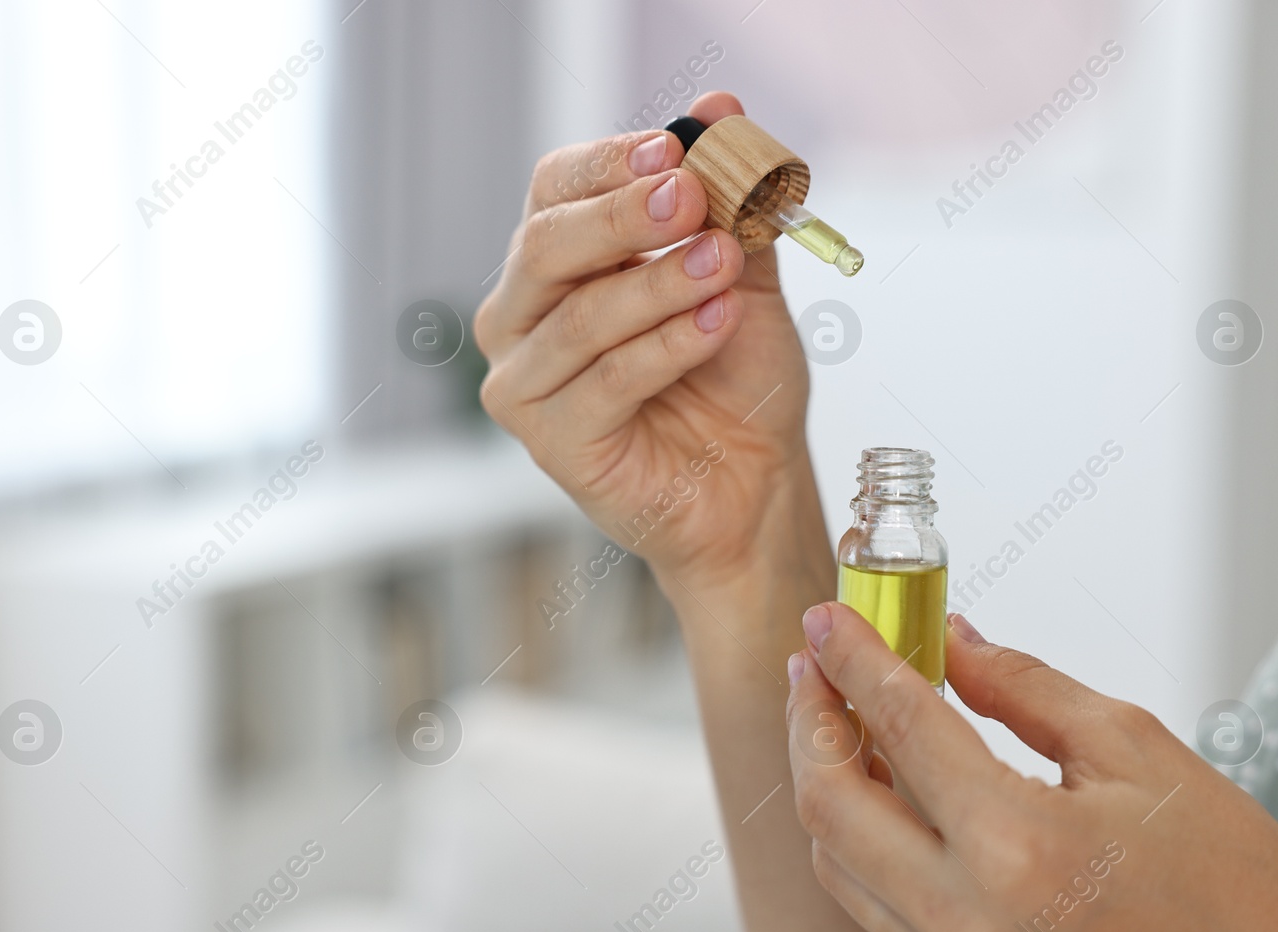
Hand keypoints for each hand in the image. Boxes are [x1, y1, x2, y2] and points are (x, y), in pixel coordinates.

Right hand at [474, 93, 817, 590]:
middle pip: (547, 246)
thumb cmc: (735, 380)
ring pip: (581, 317)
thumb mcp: (741, 276)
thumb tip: (721, 105)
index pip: (554, 191)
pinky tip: (717, 324)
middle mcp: (520, 319)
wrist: (757, 481)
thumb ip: (729, 198)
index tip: (675, 148)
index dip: (607, 164)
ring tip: (723, 264)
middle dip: (624, 216)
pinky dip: (668, 346)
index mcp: (554, 265)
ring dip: (659, 284)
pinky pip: (606, 382)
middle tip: (692, 196)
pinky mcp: (552, 444)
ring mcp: (525, 384)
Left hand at [785, 603, 1277, 931]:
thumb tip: (953, 639)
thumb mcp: (1138, 751)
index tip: (828, 619)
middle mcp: (969, 919)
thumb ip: (1024, 689)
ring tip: (845, 718)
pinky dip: (858, 841)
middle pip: (829, 801)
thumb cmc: (1238, 889)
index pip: (899, 724)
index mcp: (1019, 846)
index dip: (852, 659)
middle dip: (810, 718)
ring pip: (835, 860)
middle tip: (817, 664)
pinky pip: (871, 909)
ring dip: (825, 780)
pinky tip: (882, 793)